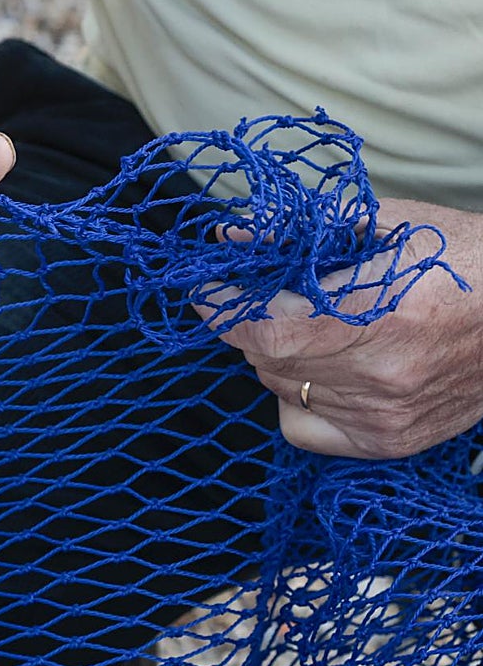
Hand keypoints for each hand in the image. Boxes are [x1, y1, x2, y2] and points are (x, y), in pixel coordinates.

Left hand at [195, 198, 482, 458]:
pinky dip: (291, 396)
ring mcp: (386, 417)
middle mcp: (382, 377)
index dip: (224, 310)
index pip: (268, 331)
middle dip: (247, 325)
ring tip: (304, 325)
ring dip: (273, 356)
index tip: (209, 289)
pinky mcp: (391, 441)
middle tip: (258, 296)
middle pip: (268, 361)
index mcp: (384, 315)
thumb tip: (234, 237)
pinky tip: (316, 371)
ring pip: (281, 389)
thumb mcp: (391, 223)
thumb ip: (304, 231)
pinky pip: (302, 428)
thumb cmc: (468, 259)